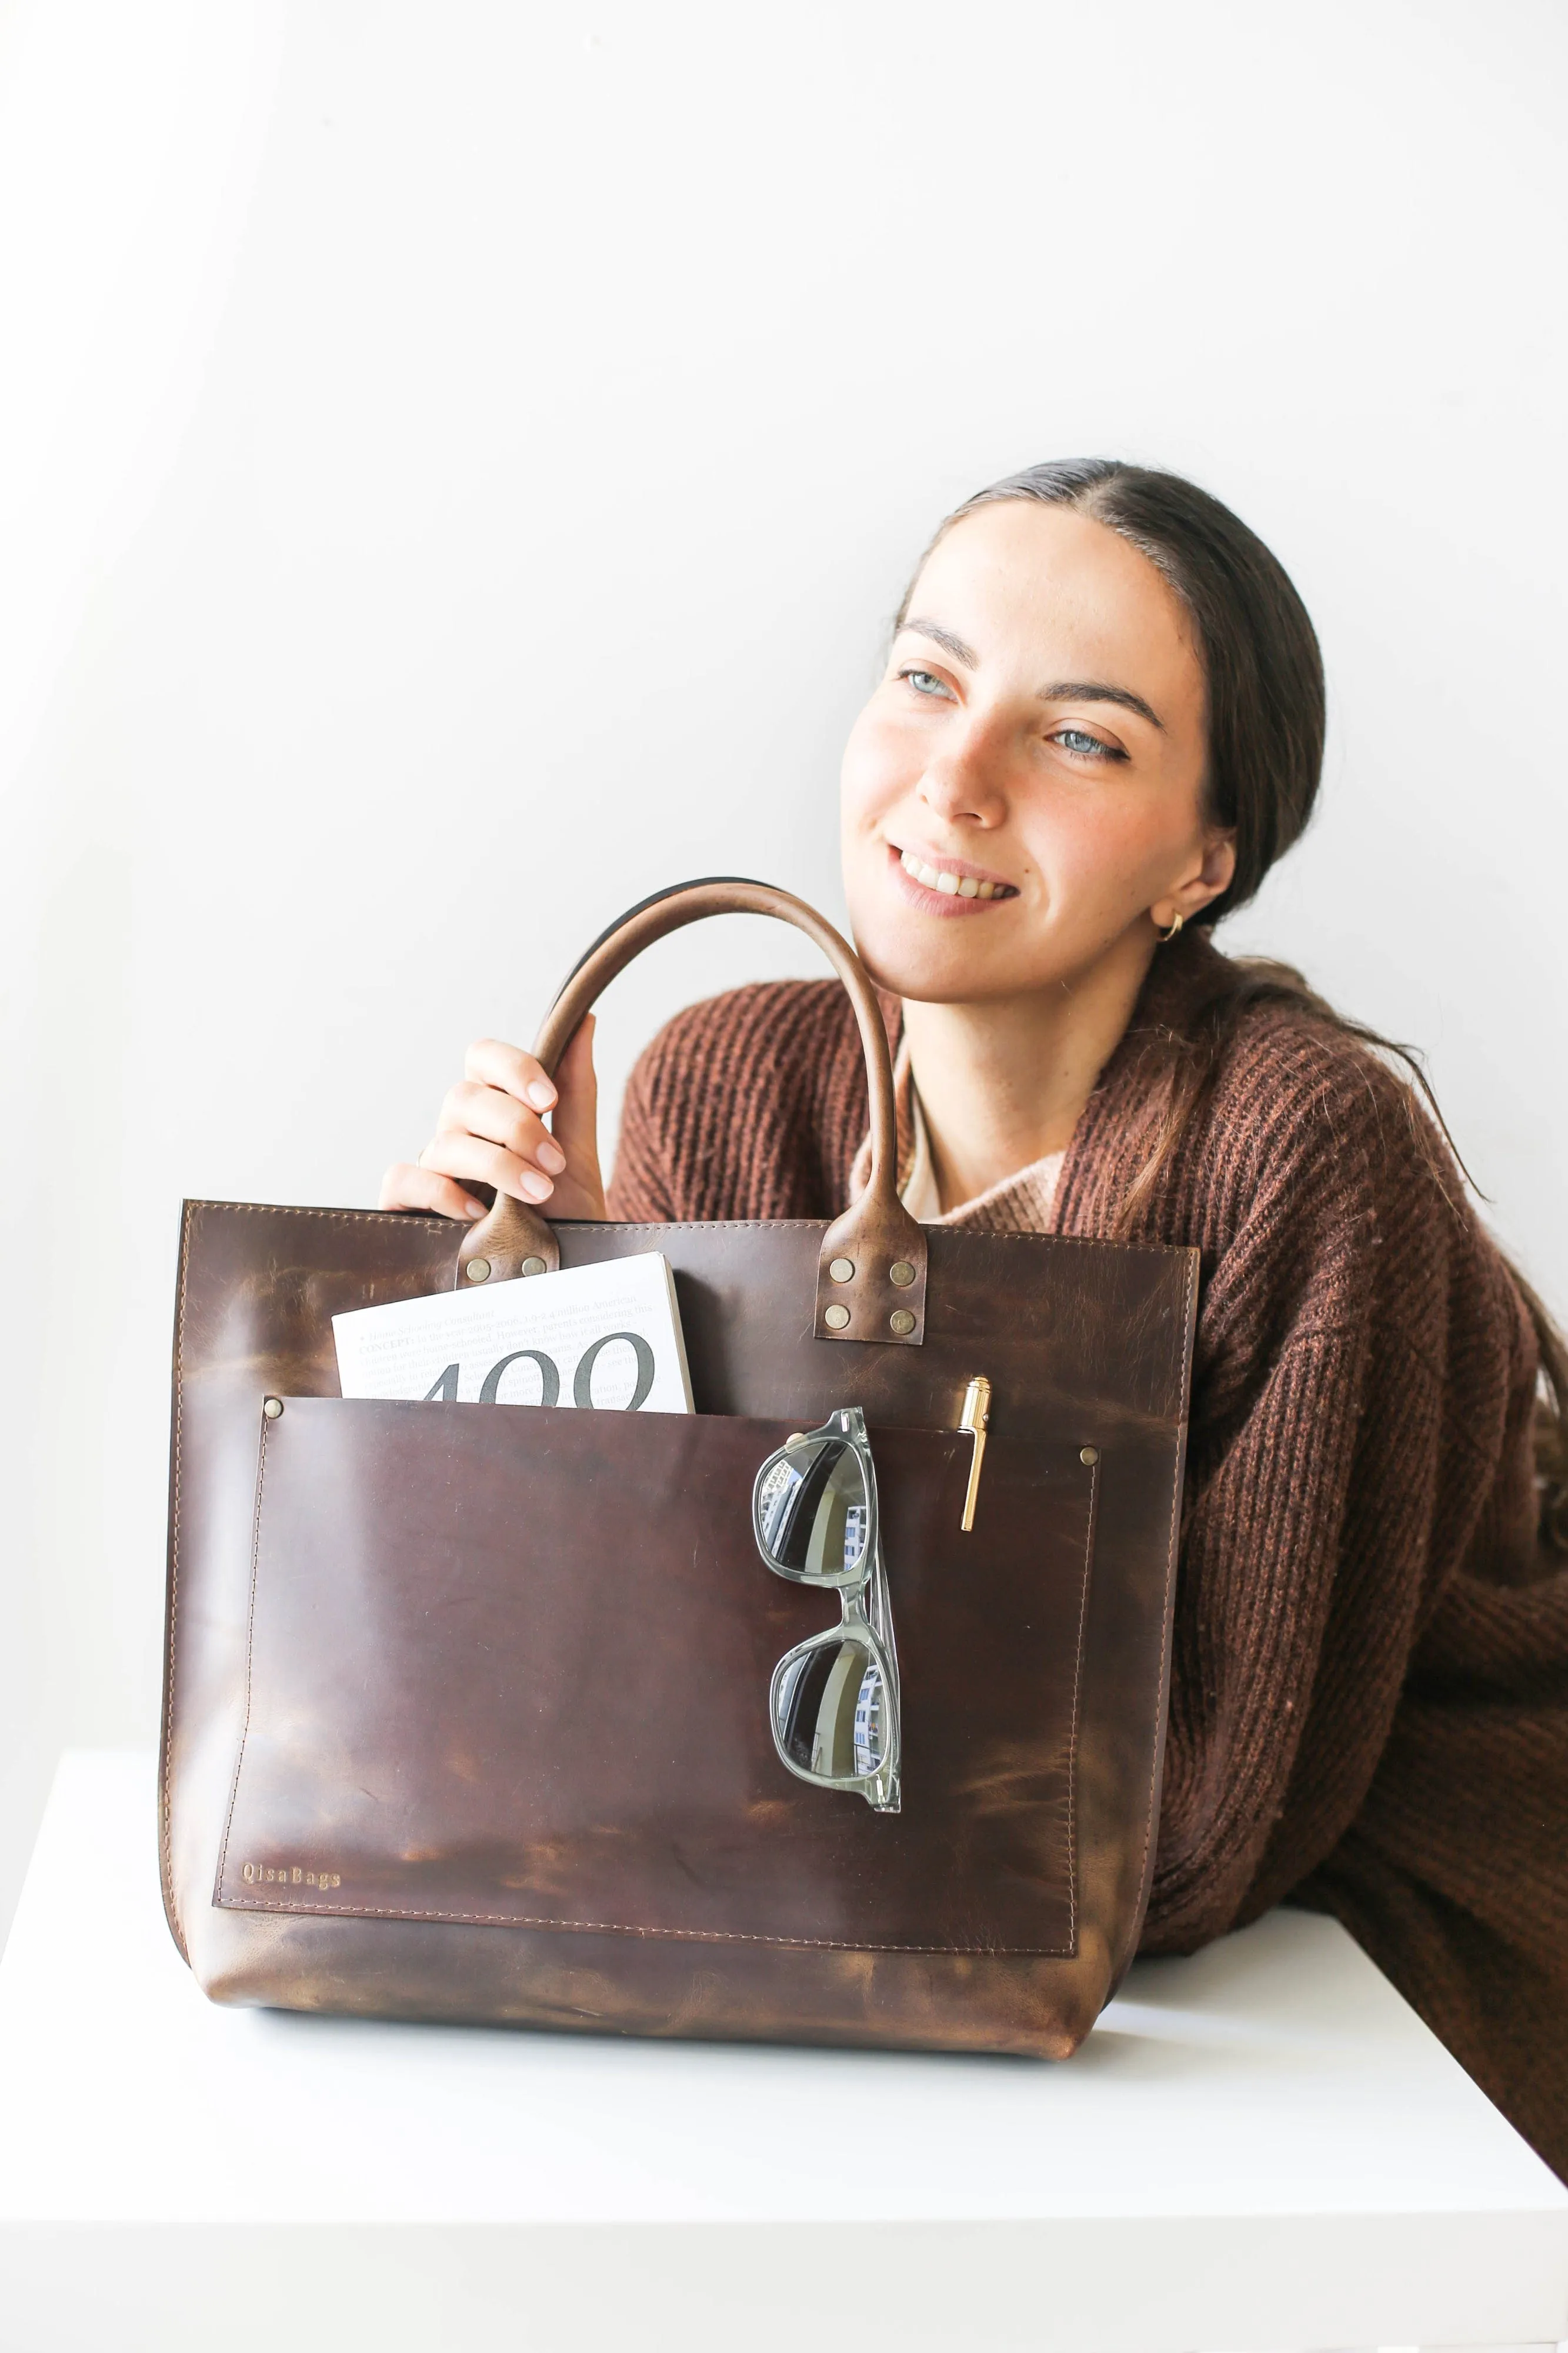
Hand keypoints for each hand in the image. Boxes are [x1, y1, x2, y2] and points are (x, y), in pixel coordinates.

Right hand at [378, 1016, 605, 1222]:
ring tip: (537, 1192)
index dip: (512, 1069)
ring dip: (495, 1164)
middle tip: (553, 1163)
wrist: (563, 1273)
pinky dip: (439, 1191)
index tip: (549, 1100)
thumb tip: (584, 1020)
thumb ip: (577, 1089)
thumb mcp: (579, 1153)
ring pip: (443, 1141)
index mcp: (493, 1108)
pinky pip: (403, 1179)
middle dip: (515, 1127)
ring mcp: (433, 1169)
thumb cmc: (564, 1214)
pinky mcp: (409, 1207)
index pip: (482, 1058)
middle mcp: (458, 1132)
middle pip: (462, 1097)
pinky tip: (477, 1213)